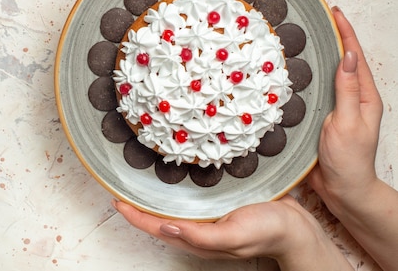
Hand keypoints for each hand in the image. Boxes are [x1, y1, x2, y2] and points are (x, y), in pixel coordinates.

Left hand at [113, 196, 350, 269]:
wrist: (297, 227)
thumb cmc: (268, 231)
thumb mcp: (234, 235)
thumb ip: (202, 235)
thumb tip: (168, 228)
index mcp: (198, 238)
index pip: (155, 227)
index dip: (133, 214)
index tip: (115, 199)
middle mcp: (198, 228)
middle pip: (159, 216)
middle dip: (138, 203)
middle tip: (120, 183)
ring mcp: (208, 216)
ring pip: (173, 206)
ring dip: (154, 194)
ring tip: (138, 177)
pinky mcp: (218, 203)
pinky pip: (190, 197)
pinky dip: (176, 188)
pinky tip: (172, 174)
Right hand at [307, 6, 383, 212]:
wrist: (342, 190)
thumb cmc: (349, 160)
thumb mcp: (348, 123)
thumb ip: (347, 91)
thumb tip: (347, 57)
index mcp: (363, 96)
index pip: (354, 56)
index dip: (345, 32)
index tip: (333, 11)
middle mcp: (351, 97)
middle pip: (341, 60)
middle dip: (332, 35)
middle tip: (317, 15)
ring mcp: (336, 107)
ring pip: (327, 73)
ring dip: (318, 53)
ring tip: (304, 35)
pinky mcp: (322, 116)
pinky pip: (315, 90)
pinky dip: (307, 75)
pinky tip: (293, 71)